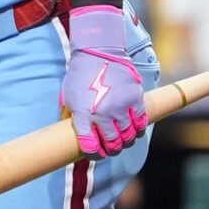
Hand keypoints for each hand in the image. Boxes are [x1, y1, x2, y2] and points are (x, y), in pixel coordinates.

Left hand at [61, 4, 148, 158]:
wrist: (98, 53)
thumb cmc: (79, 77)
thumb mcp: (67, 98)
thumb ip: (70, 117)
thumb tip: (70, 134)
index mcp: (84, 115)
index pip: (91, 147)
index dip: (94, 155)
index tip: (96, 154)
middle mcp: (104, 114)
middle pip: (113, 144)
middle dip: (112, 150)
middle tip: (111, 148)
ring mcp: (121, 107)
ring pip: (129, 136)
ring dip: (126, 141)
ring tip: (123, 139)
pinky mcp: (135, 99)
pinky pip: (140, 123)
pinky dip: (138, 129)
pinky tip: (133, 129)